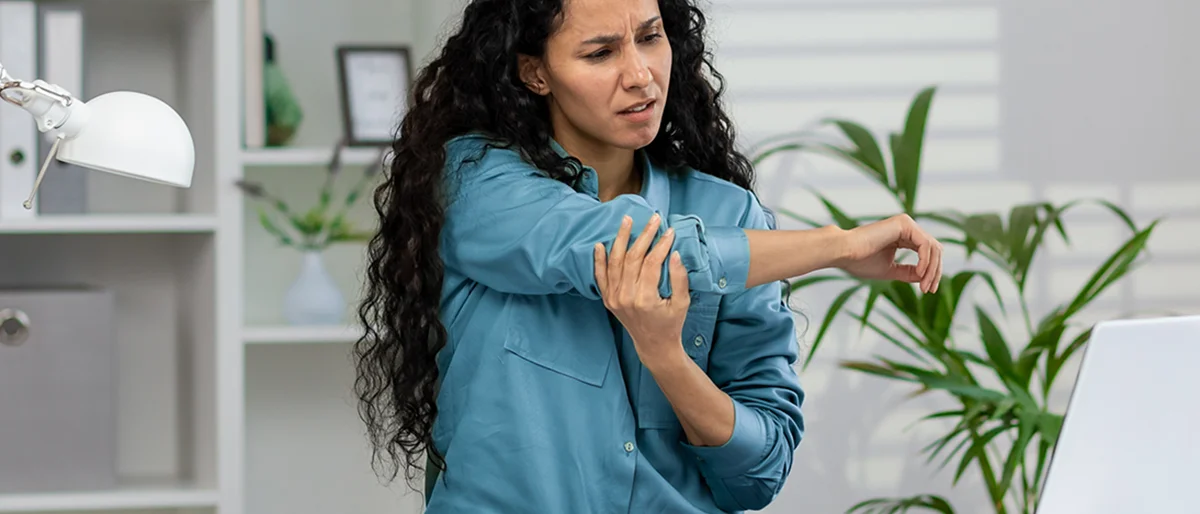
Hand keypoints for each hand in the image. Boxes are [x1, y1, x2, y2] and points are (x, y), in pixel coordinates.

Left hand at [594, 214, 690, 363]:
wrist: (653, 345)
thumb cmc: (671, 324)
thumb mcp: (682, 303)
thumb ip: (679, 279)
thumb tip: (674, 253)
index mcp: (645, 299)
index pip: (652, 263)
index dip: (661, 245)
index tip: (669, 231)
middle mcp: (625, 297)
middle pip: (633, 258)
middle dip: (644, 236)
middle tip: (653, 219)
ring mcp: (614, 298)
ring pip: (615, 262)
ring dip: (620, 239)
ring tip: (627, 221)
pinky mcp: (608, 299)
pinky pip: (600, 276)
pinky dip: (599, 260)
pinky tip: (600, 244)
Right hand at [835, 214, 942, 292]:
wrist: (843, 252)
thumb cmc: (859, 261)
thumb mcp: (890, 270)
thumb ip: (907, 273)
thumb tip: (925, 278)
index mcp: (902, 236)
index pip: (926, 253)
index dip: (931, 272)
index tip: (927, 290)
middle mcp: (906, 227)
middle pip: (934, 250)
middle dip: (934, 272)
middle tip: (929, 290)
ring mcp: (906, 223)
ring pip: (933, 247)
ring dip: (931, 269)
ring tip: (924, 285)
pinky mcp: (904, 224)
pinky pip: (925, 244)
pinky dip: (925, 260)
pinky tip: (919, 273)